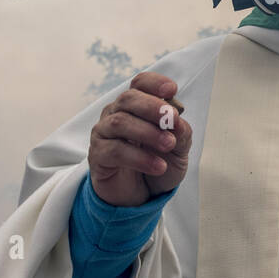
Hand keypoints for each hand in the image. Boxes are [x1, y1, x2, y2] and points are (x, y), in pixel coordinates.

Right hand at [88, 73, 191, 206]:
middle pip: (128, 98)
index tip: (172, 90)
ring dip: (148, 132)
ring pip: (120, 122)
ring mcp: (104, 133)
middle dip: (152, 107)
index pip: (140, 83)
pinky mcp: (97, 155)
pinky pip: (114, 151)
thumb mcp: (179, 149)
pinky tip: (158, 166)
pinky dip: (139, 158)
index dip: (154, 83)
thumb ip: (181, 134)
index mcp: (137, 106)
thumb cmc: (158, 162)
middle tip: (172, 120)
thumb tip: (178, 122)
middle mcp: (116, 114)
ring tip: (169, 145)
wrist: (142, 194)